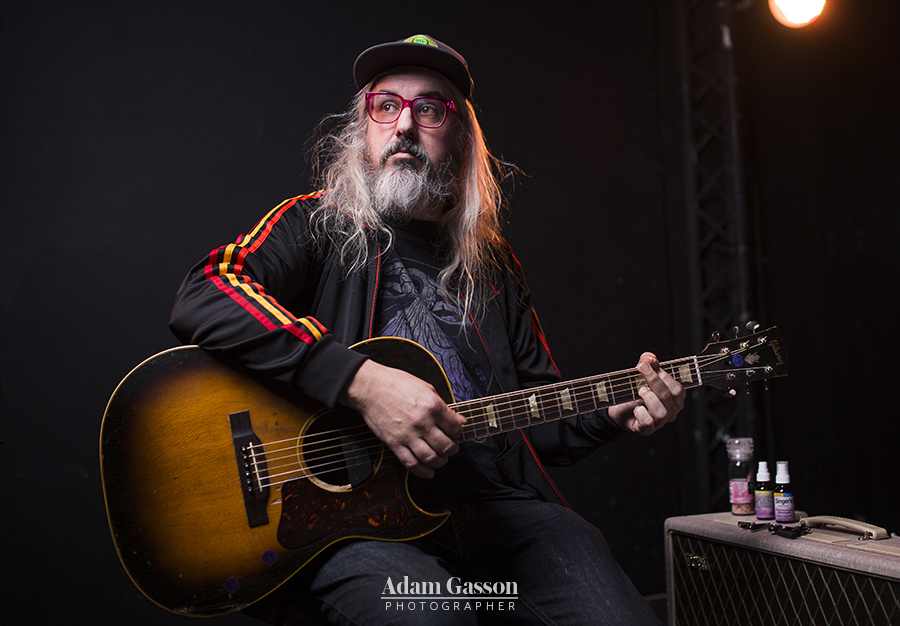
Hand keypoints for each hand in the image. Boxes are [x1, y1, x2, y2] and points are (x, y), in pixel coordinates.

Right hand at [339, 359, 465, 477]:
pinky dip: (423, 471)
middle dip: (452, 449)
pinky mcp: (394, 443)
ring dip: (440, 462)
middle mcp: (422, 423)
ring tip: (441, 458)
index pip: (455, 428)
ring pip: (431, 458)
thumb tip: (460, 420)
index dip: (458, 433)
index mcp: (432, 407)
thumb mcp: (426, 388)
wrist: (371, 388)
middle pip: (446, 446)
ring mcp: (408, 435)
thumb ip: (444, 406)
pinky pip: (411, 463)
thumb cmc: (396, 384)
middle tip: (451, 447)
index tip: (455, 433)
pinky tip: (428, 471)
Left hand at [608, 352, 684, 434]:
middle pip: (668, 396)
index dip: (663, 376)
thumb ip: (648, 361)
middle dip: (654, 381)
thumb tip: (650, 358)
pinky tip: (636, 408)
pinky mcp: (647, 430)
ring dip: (649, 398)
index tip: (648, 366)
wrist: (619, 408)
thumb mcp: (641, 373)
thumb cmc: (635, 391)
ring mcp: (660, 422)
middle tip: (641, 371)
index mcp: (675, 398)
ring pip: (661, 412)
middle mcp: (671, 411)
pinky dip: (640, 413)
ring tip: (640, 391)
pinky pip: (648, 422)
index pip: (678, 389)